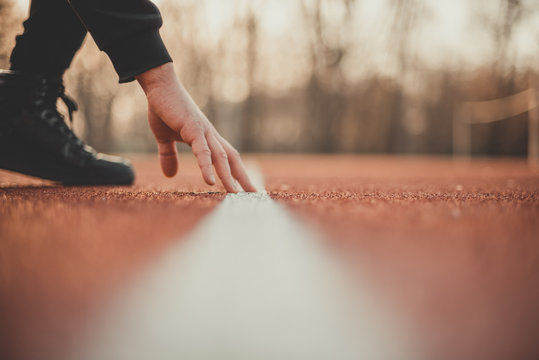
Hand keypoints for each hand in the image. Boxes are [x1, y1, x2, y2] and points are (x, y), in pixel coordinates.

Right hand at [136, 63, 256, 192]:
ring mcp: (203, 131)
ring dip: (228, 176)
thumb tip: (169, 175)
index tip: (246, 188)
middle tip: (254, 195)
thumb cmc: (164, 108)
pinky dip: (207, 166)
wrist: (159, 86)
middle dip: (243, 177)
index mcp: (206, 138)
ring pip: (221, 157)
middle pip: (232, 159)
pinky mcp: (193, 128)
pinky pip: (202, 151)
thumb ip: (169, 156)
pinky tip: (210, 181)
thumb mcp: (165, 138)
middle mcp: (210, 135)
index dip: (238, 172)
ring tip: (234, 194)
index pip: (227, 158)